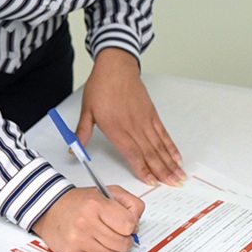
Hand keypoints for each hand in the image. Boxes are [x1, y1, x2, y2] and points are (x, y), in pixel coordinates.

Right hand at [32, 186, 143, 251]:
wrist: (51, 209)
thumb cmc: (80, 201)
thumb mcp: (108, 191)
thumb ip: (130, 203)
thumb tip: (136, 227)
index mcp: (96, 204)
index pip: (128, 224)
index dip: (130, 225)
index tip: (125, 222)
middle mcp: (86, 223)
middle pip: (123, 243)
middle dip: (124, 239)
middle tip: (116, 231)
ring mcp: (79, 240)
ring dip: (112, 247)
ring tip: (103, 235)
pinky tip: (90, 240)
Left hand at [76, 48, 185, 186]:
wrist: (116, 66)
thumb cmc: (101, 86)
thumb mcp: (87, 110)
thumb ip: (82, 133)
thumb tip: (73, 150)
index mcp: (116, 129)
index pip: (132, 154)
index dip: (143, 170)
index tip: (152, 183)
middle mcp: (133, 127)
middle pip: (150, 153)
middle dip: (162, 171)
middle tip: (173, 185)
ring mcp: (145, 120)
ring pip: (159, 146)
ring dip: (170, 162)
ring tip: (179, 176)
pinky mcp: (152, 114)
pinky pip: (164, 133)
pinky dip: (171, 146)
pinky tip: (177, 157)